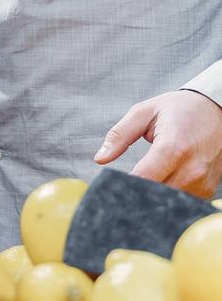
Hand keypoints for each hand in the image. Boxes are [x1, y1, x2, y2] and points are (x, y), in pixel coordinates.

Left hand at [95, 90, 221, 197]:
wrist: (216, 111)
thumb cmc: (178, 109)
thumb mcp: (143, 112)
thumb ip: (119, 135)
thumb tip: (100, 159)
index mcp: (174, 147)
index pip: (144, 178)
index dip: (124, 185)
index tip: (110, 184)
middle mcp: (192, 168)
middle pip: (155, 194)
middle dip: (135, 191)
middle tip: (121, 185)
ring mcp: (202, 181)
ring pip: (168, 201)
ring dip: (151, 195)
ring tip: (140, 181)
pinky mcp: (207, 190)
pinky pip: (181, 201)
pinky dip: (166, 195)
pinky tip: (158, 183)